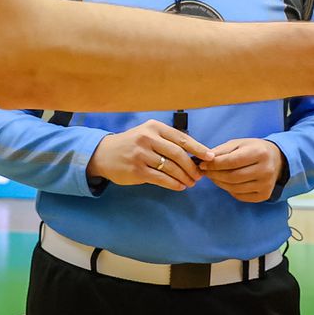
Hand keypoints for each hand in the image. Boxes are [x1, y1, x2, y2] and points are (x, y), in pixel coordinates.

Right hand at [85, 119, 214, 191]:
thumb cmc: (131, 144)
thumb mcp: (148, 134)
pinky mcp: (136, 170)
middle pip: (178, 154)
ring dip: (184, 177)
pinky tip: (179, 186)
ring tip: (191, 183)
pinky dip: (173, 184)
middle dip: (192, 166)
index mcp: (154, 127)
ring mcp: (141, 155)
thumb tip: (193, 153)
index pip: (182, 138)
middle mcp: (148, 138)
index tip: (210, 156)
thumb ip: (166, 140)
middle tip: (200, 175)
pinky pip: (160, 179)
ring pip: (170, 168)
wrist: (103, 154)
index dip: (198, 148)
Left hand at [200, 138, 285, 202]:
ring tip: (213, 177)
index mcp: (259, 153)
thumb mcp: (240, 143)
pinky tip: (226, 183)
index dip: (214, 164)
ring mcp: (266, 184)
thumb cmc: (255, 149)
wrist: (277, 160)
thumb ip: (222, 151)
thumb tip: (205, 159)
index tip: (203, 164)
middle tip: (205, 172)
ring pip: (235, 188)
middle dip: (215, 175)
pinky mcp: (264, 195)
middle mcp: (265, 170)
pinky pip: (240, 196)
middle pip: (232, 177)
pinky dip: (229, 190)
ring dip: (219, 183)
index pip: (231, 161)